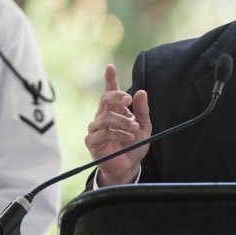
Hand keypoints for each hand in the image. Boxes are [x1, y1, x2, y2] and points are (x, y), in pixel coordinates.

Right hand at [85, 64, 151, 185]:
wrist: (129, 167)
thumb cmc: (134, 146)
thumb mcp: (144, 127)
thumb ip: (142, 111)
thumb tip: (141, 92)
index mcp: (115, 111)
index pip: (111, 92)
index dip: (110, 79)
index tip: (110, 67)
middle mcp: (103, 116)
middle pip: (106, 99)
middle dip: (117, 96)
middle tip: (128, 100)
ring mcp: (95, 128)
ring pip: (106, 117)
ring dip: (122, 122)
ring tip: (133, 130)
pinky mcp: (92, 141)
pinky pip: (103, 132)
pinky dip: (117, 134)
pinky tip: (127, 138)